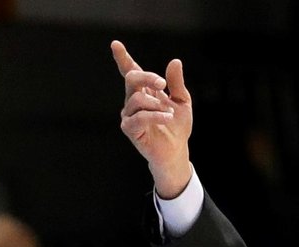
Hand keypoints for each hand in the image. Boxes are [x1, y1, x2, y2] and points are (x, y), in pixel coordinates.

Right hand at [110, 40, 192, 197]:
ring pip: (137, 98)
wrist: (177, 151)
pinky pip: (139, 117)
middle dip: (147, 77)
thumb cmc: (178, 127)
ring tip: (170, 113)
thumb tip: (175, 62)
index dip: (123, 58)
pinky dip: (155, 115)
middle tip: (162, 84)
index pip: (131, 72)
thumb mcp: (182, 102)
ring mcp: (130, 115)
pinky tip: (167, 117)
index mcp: (144, 91)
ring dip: (157, 104)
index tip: (116, 44)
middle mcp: (133, 101)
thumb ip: (177, 83)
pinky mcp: (130, 129)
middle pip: (132, 78)